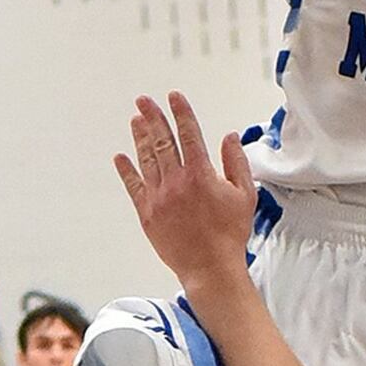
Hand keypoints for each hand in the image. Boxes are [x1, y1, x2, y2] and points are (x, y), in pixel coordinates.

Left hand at [114, 93, 254, 286]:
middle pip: (162, 141)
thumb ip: (237, 162)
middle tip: (143, 100)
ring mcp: (159, 197)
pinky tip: (120, 157)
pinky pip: (134, 186)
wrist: (210, 268)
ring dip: (140, 136)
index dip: (181, 113)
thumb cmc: (230, 234)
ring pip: (146, 159)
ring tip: (135, 119)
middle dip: (153, 117)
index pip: (189, 134)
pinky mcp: (148, 213)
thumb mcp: (245, 195)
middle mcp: (177, 182)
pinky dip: (126, 170)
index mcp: (201, 174)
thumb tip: (230, 137)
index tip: (174, 97)